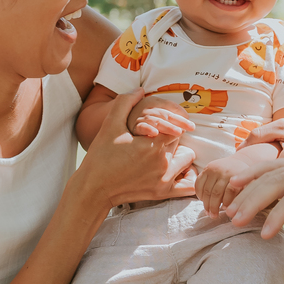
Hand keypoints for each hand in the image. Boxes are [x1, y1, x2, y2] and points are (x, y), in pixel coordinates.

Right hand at [78, 92, 195, 206]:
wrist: (94, 188)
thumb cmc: (101, 156)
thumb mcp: (110, 126)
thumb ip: (124, 103)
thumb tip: (140, 89)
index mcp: (152, 145)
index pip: (175, 128)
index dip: (167, 125)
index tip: (158, 128)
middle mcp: (161, 163)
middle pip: (180, 142)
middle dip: (171, 138)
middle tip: (154, 141)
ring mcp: (164, 181)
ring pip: (186, 160)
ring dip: (179, 155)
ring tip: (163, 154)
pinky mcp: (162, 193)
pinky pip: (188, 186)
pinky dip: (188, 177)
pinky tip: (180, 172)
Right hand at [194, 144, 279, 216]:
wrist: (240, 161)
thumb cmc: (249, 179)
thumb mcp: (254, 185)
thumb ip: (251, 196)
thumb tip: (246, 213)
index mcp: (238, 173)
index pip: (230, 191)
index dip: (228, 204)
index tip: (228, 213)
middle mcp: (224, 169)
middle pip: (216, 193)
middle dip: (214, 207)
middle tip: (214, 217)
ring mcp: (213, 168)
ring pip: (206, 190)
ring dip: (206, 204)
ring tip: (209, 213)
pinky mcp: (206, 168)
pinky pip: (198, 184)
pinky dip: (199, 195)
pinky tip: (204, 202)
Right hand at [224, 162, 283, 270]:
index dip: (277, 216)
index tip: (263, 235)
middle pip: (277, 181)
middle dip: (254, 200)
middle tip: (234, 220)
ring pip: (270, 172)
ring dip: (248, 189)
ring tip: (229, 208)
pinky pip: (271, 167)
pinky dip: (252, 174)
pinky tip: (234, 184)